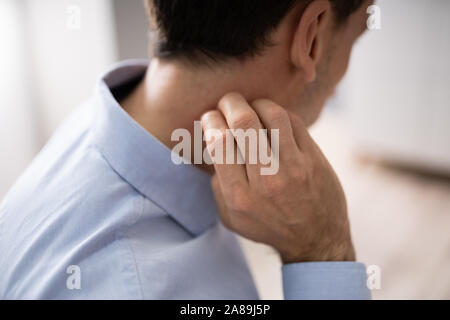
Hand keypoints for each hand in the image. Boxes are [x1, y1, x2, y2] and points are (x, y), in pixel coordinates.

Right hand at [201, 92, 354, 263]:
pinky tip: (273, 118)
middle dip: (230, 102)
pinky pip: (294, 122)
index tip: (211, 116)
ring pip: (272, 115)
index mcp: (238, 196)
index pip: (219, 142)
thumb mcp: (232, 216)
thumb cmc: (268, 225)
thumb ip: (218, 183)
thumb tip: (213, 143)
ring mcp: (293, 169)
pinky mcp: (313, 160)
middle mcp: (265, 180)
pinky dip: (279, 113)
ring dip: (257, 103)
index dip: (211, 120)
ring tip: (252, 106)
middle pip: (243, 122)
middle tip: (229, 101)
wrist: (315, 239)